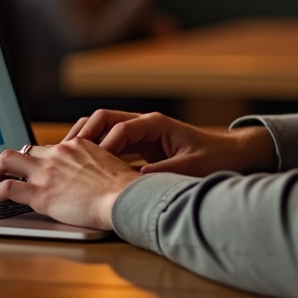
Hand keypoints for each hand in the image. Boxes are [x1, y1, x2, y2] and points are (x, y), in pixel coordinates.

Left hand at [0, 140, 138, 229]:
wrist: (126, 197)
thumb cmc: (124, 189)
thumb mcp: (110, 168)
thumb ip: (94, 167)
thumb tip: (90, 179)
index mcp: (76, 146)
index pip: (44, 149)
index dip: (28, 161)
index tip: (21, 170)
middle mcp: (58, 153)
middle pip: (21, 151)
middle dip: (1, 164)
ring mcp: (48, 172)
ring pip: (5, 162)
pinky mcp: (42, 193)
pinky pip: (4, 189)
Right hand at [64, 109, 276, 176]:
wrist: (230, 155)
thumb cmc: (214, 158)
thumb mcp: (192, 167)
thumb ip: (165, 172)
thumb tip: (138, 178)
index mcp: (156, 124)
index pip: (121, 127)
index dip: (104, 143)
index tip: (92, 162)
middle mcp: (145, 123)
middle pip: (105, 119)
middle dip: (85, 134)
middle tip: (66, 154)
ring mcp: (141, 133)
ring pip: (104, 128)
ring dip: (86, 139)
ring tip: (67, 158)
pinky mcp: (140, 145)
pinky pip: (111, 142)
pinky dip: (96, 150)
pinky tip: (83, 166)